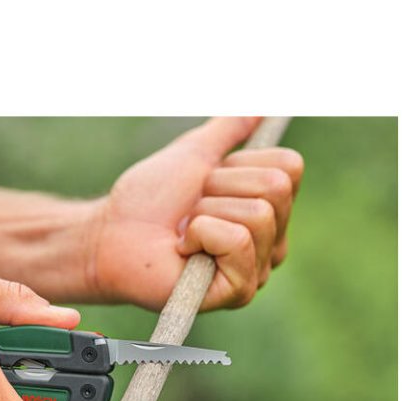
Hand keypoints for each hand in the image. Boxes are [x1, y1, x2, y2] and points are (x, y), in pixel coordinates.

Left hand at [87, 117, 302, 310]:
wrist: (112, 233)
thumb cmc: (150, 199)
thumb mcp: (194, 153)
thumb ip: (230, 131)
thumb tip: (261, 109)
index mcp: (270, 210)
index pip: (289, 167)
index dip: (239, 164)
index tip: (206, 181)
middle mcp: (273, 243)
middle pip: (275, 188)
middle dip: (219, 188)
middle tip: (191, 209)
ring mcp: (257, 270)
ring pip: (257, 214)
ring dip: (205, 213)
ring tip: (184, 231)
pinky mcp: (238, 291)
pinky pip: (238, 241)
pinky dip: (200, 234)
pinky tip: (184, 250)